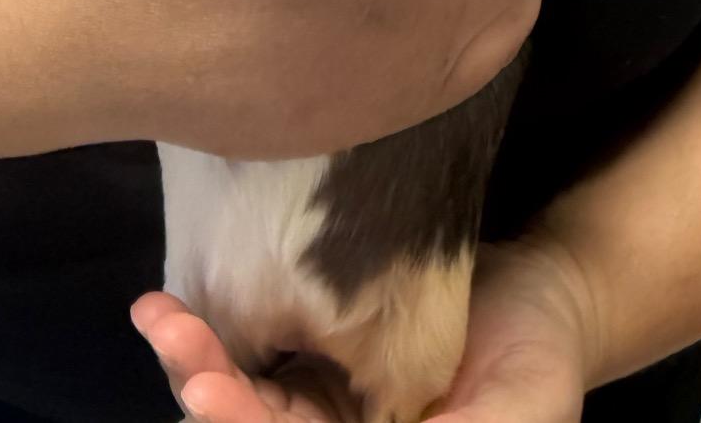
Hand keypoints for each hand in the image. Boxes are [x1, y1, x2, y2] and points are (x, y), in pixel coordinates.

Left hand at [131, 235, 596, 422]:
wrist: (543, 290)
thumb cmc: (539, 359)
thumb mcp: (516, 414)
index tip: (205, 391)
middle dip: (206, 389)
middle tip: (170, 332)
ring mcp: (323, 398)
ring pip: (244, 390)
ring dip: (196, 356)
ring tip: (158, 311)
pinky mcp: (321, 346)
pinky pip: (260, 345)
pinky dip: (220, 326)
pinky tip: (179, 299)